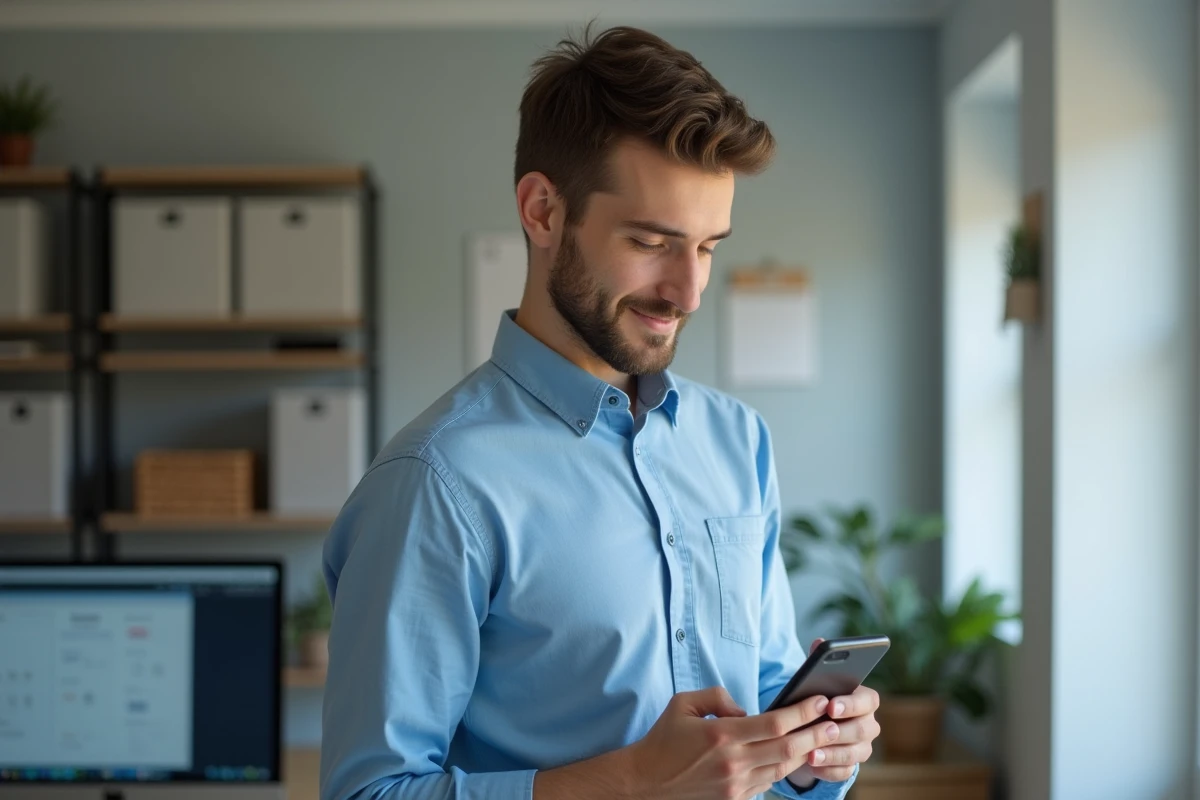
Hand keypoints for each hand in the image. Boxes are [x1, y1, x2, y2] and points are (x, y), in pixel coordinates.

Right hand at [622, 686, 840, 799]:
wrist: (645, 783)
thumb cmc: (663, 739)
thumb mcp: (684, 704)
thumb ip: (718, 698)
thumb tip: (745, 708)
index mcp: (722, 735)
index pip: (774, 723)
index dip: (801, 712)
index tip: (819, 700)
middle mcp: (733, 763)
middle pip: (787, 748)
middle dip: (815, 733)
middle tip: (835, 722)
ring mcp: (735, 786)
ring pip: (782, 769)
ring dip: (805, 753)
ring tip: (823, 738)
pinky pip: (767, 783)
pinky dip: (783, 769)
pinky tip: (794, 757)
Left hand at [788, 639, 881, 787]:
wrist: (813, 727)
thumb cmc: (816, 699)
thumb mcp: (815, 681)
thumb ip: (819, 663)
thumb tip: (819, 642)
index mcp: (864, 700)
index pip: (868, 701)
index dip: (851, 704)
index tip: (831, 705)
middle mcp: (869, 724)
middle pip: (863, 729)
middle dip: (842, 730)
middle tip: (822, 730)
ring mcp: (862, 747)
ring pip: (855, 753)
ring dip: (832, 753)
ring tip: (811, 753)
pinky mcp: (851, 766)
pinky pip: (844, 772)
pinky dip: (828, 770)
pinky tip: (812, 766)